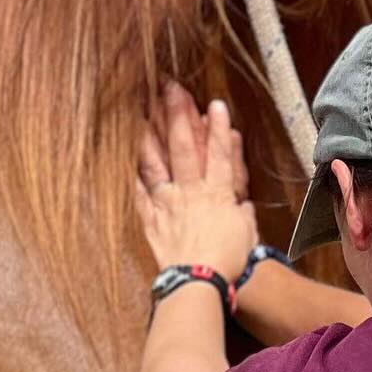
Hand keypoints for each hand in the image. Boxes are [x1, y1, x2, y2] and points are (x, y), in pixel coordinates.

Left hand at [136, 83, 257, 281]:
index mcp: (217, 194)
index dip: (217, 128)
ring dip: (150, 135)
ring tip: (142, 112)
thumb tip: (242, 203)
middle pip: (184, 148)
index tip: (213, 104)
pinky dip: (133, 174)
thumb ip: (242, 213)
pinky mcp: (152, 219)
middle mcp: (190, 192)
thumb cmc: (226, 261)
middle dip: (178, 116)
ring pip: (157, 163)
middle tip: (170, 90)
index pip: (218, 154)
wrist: (197, 281)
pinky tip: (125, 157)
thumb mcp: (245, 234)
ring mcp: (168, 203)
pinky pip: (140, 193)